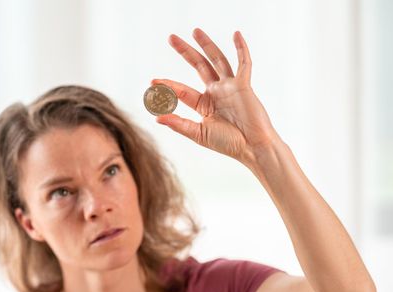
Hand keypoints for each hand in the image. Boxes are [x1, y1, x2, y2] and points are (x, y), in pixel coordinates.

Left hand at [152, 28, 281, 164]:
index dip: (167, 85)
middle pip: (198, 66)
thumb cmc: (228, 143)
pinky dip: (241, 48)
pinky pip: (244, 63)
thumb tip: (157, 117)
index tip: (152, 82)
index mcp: (204, 104)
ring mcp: (230, 87)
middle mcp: (216, 92)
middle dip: (185, 52)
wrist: (252, 148)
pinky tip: (236, 34)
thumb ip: (179, 124)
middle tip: (171, 38)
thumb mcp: (199, 134)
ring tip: (195, 31)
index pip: (182, 91)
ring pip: (217, 60)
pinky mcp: (244, 86)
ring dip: (207, 45)